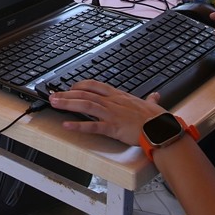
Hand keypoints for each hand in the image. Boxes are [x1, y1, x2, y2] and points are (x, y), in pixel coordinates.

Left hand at [48, 80, 164, 145]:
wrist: (162, 129)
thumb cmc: (158, 119)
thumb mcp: (152, 105)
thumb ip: (151, 100)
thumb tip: (155, 96)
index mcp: (119, 96)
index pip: (95, 86)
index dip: (80, 85)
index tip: (70, 87)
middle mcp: (113, 102)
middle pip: (85, 93)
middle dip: (67, 94)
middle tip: (53, 95)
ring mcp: (112, 114)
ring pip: (85, 105)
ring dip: (68, 104)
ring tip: (54, 104)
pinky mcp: (113, 128)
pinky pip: (92, 126)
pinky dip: (78, 125)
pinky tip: (67, 125)